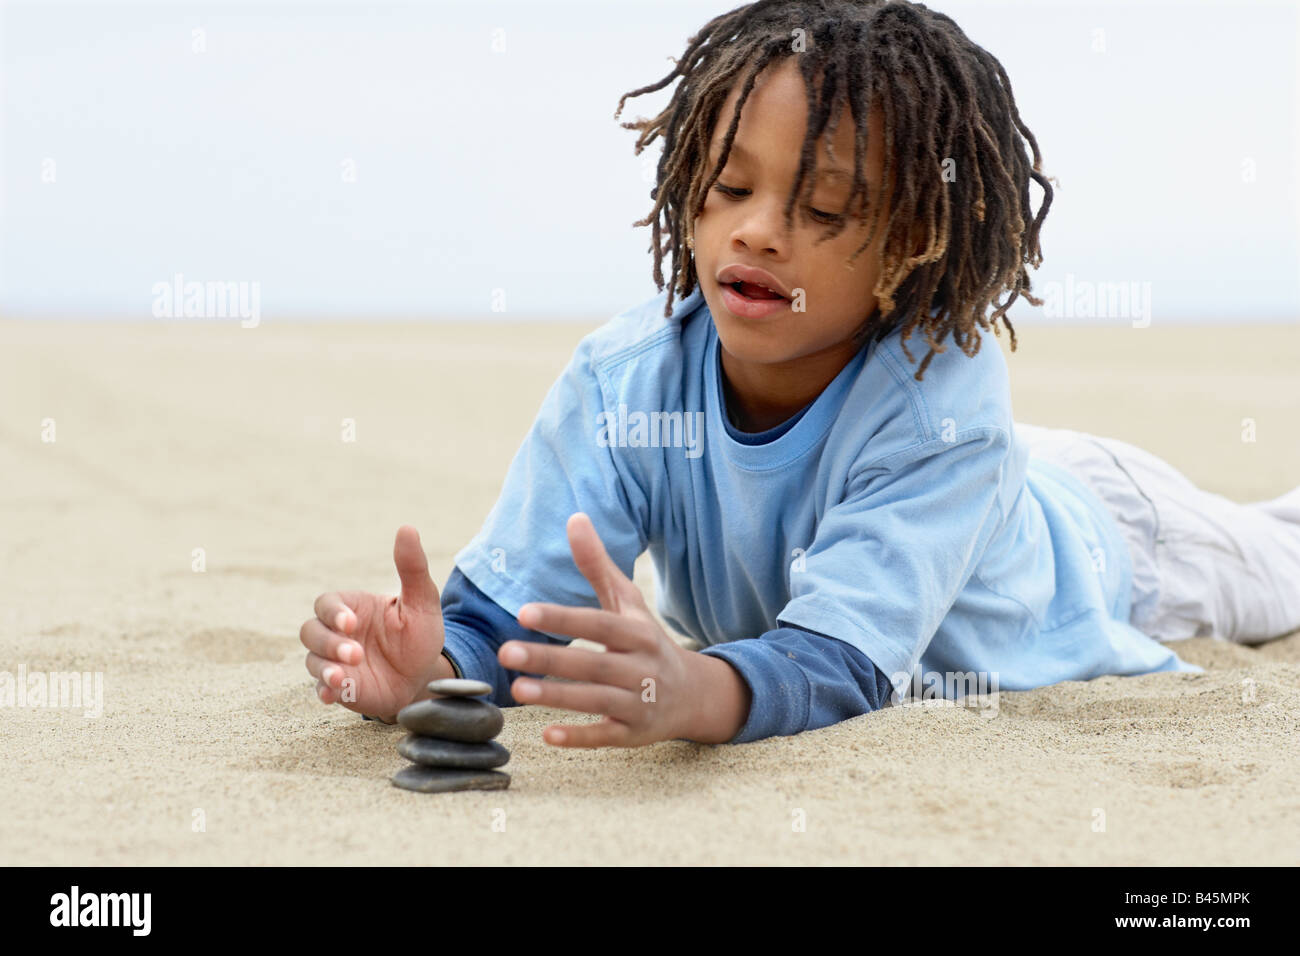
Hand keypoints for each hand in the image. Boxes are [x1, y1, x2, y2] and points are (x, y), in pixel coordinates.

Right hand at [300, 525, 445, 721]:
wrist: (425, 675)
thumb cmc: (419, 634)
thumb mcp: (422, 601)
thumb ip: (412, 568)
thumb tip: (407, 528)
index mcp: (352, 607)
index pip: (327, 603)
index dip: (334, 613)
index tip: (352, 623)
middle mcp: (337, 633)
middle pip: (310, 630)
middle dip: (329, 642)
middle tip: (356, 653)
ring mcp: (334, 661)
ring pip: (312, 659)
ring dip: (324, 667)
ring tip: (342, 676)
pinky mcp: (339, 688)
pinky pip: (320, 689)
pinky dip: (324, 690)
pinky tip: (335, 693)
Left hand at [498, 512, 699, 747]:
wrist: (692, 694)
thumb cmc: (647, 640)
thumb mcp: (627, 602)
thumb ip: (598, 564)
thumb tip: (574, 517)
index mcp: (638, 633)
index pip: (597, 624)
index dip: (562, 618)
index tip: (524, 612)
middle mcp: (641, 668)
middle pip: (592, 664)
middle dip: (549, 659)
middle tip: (505, 652)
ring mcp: (639, 703)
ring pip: (596, 701)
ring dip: (557, 697)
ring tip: (516, 689)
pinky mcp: (634, 734)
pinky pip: (606, 736)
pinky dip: (579, 737)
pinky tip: (547, 735)